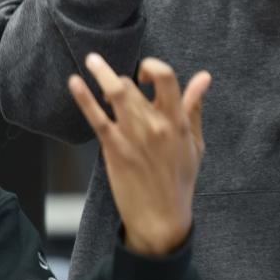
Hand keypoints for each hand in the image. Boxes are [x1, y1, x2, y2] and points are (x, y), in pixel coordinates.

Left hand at [68, 53, 210, 255]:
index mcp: (176, 121)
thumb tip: (204, 77)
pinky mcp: (114, 148)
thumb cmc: (180, 180)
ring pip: (115, 92)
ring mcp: (133, 135)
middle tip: (113, 85)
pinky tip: (74, 82)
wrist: (161, 218)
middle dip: (120, 79)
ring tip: (92, 60)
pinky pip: (96, 117)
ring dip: (101, 73)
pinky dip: (83, 97)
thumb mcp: (195, 142)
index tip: (145, 71)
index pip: (166, 77)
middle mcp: (155, 124)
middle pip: (132, 85)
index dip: (152, 65)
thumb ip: (194, 107)